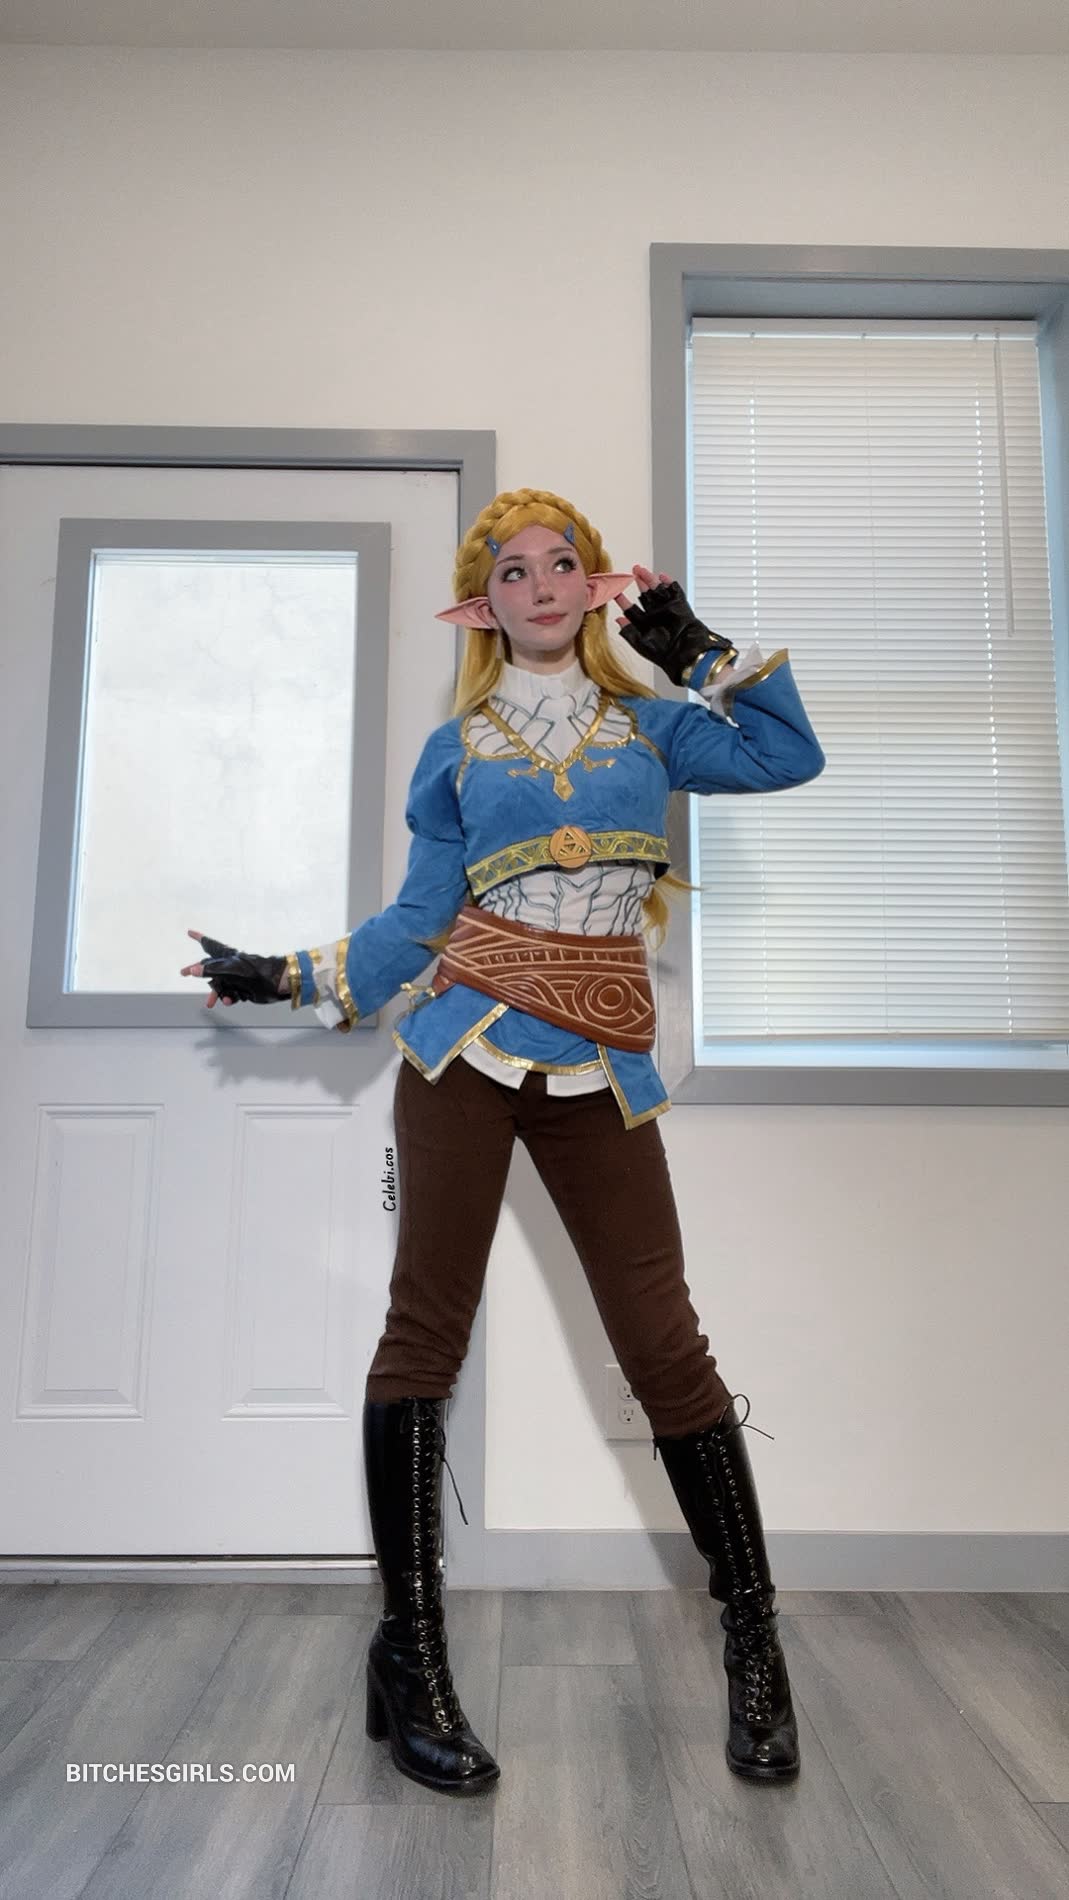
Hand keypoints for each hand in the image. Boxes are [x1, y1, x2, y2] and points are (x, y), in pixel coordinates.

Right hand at [180, 928, 289, 1006]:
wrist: (279, 984)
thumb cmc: (259, 972)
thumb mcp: (232, 970)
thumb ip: (212, 970)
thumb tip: (193, 970)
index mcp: (228, 957)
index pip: (210, 945)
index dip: (199, 938)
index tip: (189, 932)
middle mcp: (232, 965)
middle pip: (210, 969)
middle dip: (198, 972)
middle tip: (183, 973)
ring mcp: (238, 977)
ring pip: (220, 985)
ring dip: (216, 994)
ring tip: (210, 1003)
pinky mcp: (245, 989)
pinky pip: (232, 994)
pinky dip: (229, 999)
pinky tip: (230, 1001)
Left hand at [612, 565, 735, 686]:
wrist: (683, 652)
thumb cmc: (663, 652)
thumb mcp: (639, 643)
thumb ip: (628, 631)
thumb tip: (618, 620)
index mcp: (645, 625)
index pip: (632, 610)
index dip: (623, 601)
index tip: (615, 591)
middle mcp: (655, 616)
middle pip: (645, 595)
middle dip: (639, 583)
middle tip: (633, 571)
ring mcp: (667, 609)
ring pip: (657, 590)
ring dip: (650, 579)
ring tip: (642, 570)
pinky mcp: (679, 605)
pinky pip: (674, 591)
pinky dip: (669, 583)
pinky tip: (662, 576)